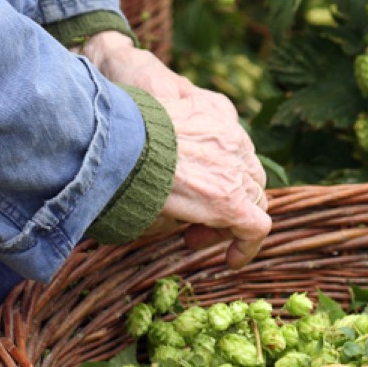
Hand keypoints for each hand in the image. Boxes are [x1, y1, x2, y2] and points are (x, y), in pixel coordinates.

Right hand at [81, 32, 271, 268]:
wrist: (112, 133)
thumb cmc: (115, 119)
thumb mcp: (141, 105)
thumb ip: (160, 125)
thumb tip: (155, 148)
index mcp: (212, 108)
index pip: (230, 141)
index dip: (214, 168)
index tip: (189, 185)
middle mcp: (230, 134)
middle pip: (245, 170)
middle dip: (223, 196)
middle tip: (191, 217)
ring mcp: (232, 167)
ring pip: (252, 196)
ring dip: (228, 219)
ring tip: (195, 238)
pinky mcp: (230, 199)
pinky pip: (255, 227)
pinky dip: (246, 245)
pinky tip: (229, 260)